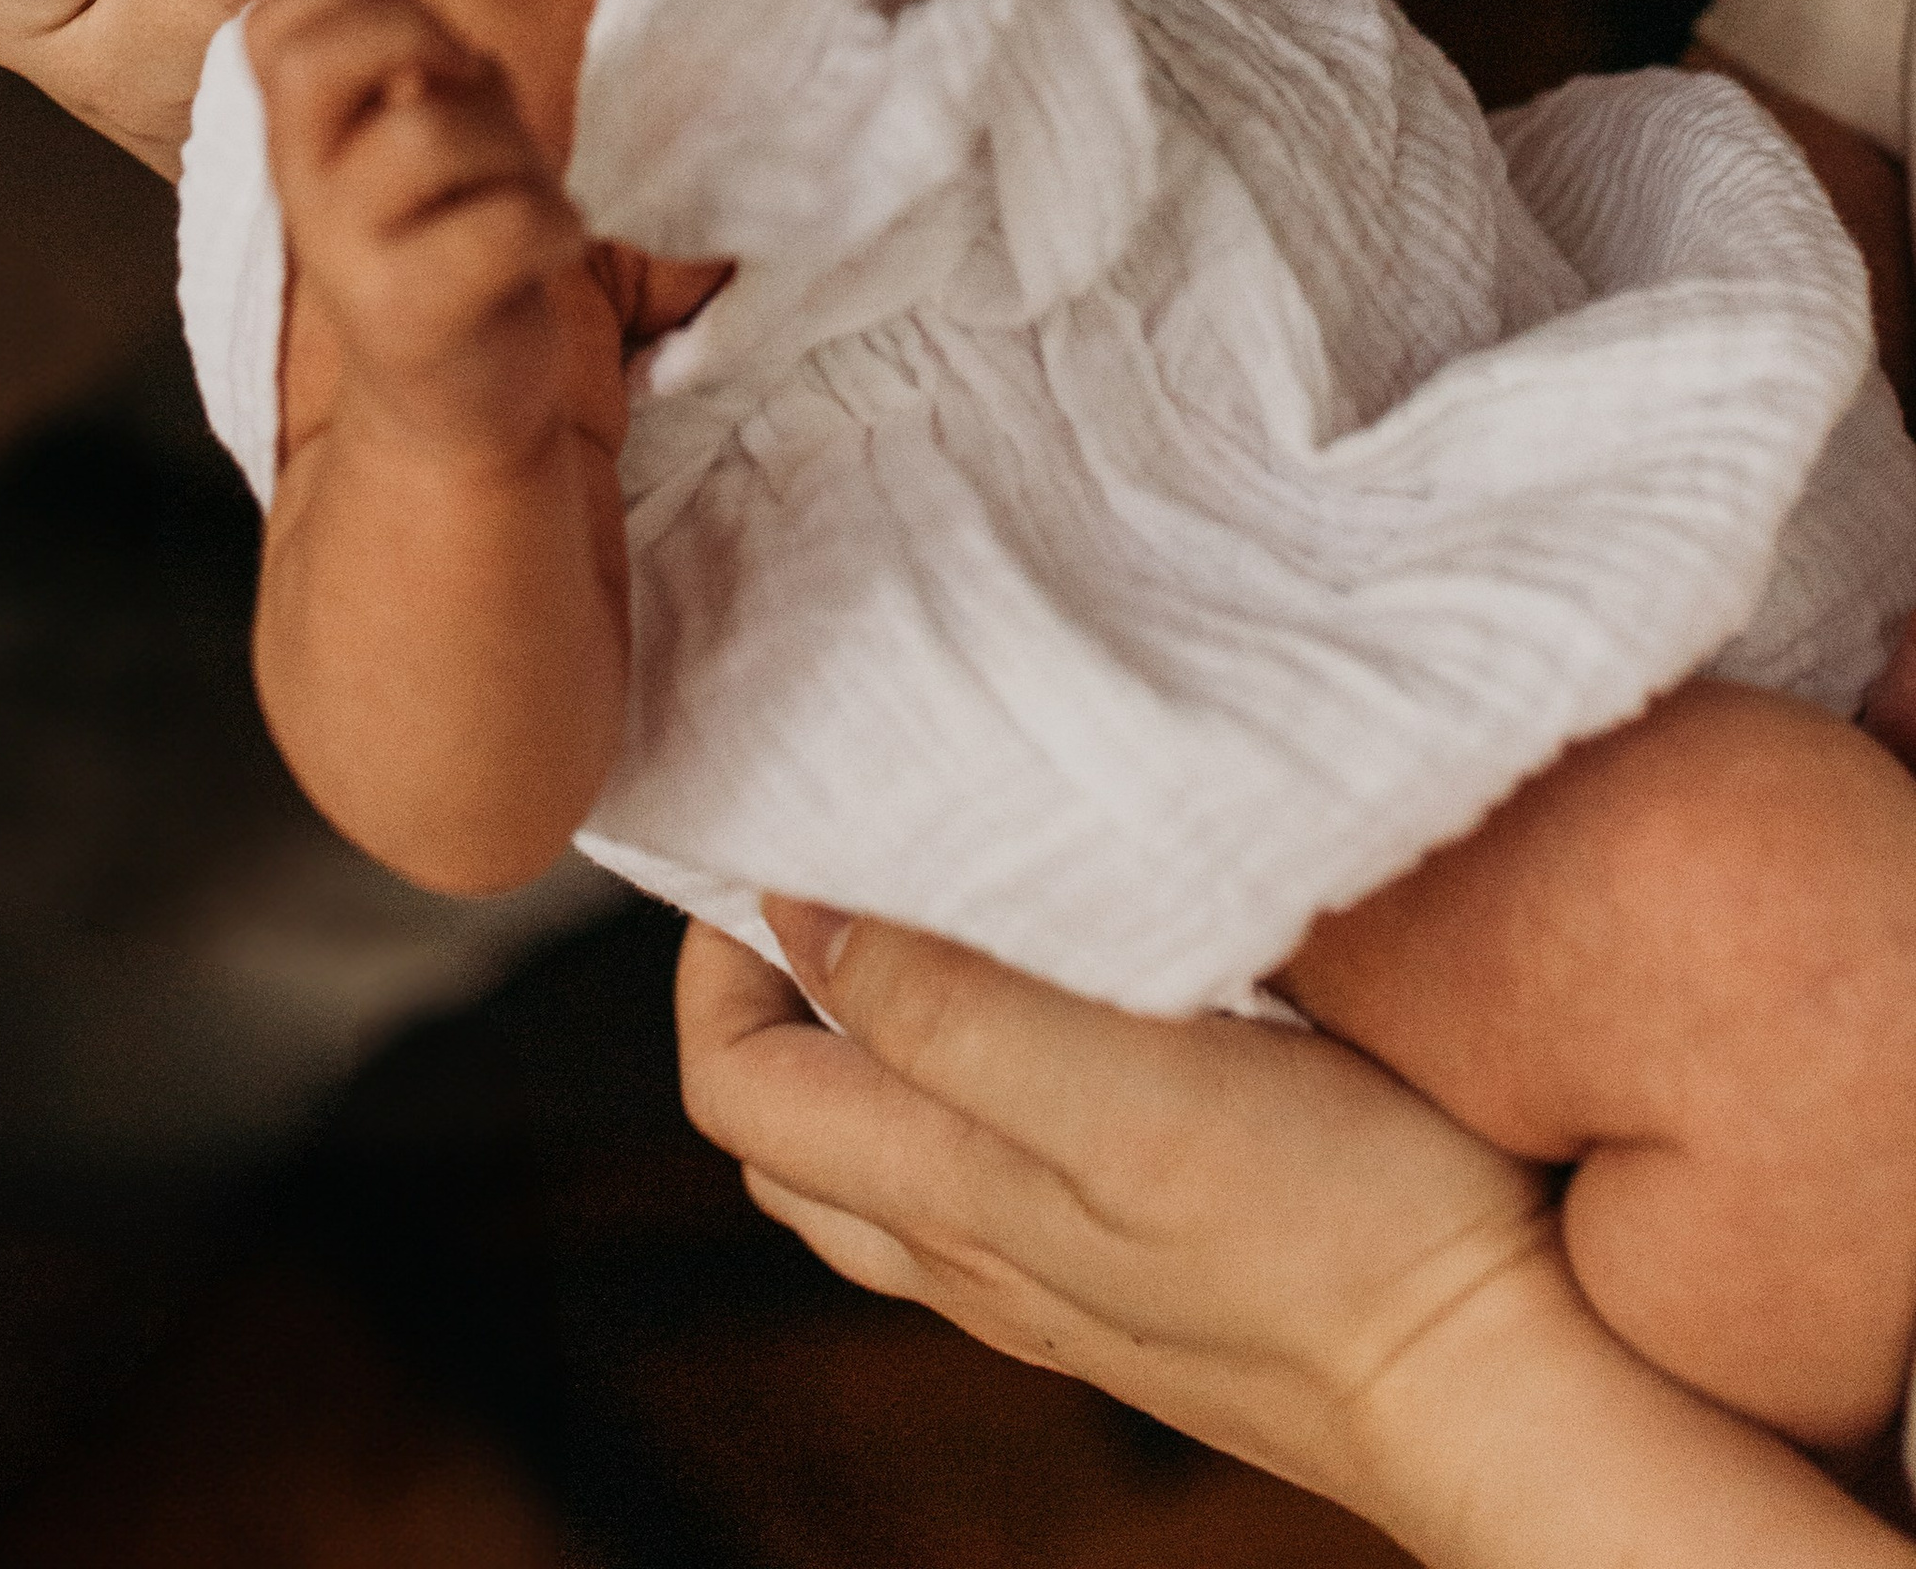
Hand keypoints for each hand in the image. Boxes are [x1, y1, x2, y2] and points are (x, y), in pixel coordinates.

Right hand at [249, 0, 601, 459]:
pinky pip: (503, 222)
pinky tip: (554, 247)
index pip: (280, 15)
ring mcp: (348, 254)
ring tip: (524, 191)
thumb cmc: (455, 244)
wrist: (451, 410)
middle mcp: (305, 187)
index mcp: (302, 134)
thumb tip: (452, 51)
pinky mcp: (409, 314)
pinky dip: (555, 221)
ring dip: (514, 148)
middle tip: (468, 96)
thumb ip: (426, 70)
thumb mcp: (427, 139)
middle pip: (322, 55)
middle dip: (421, 40)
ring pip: (431, 131)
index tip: (424, 46)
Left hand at [677, 910, 1914, 1564]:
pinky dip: (983, 1083)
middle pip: (791, 1126)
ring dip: (879, 1034)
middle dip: (779, 986)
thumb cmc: (1339, 1228)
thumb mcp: (1129, 1095)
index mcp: (947, 1202)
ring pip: (889, 1158)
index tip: (786, 839)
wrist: (1502, 1380)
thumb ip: (951, 1012)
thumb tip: (797, 914)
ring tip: (945, 913)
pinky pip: (1006, 1176)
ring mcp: (1061, 1279)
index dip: (717, 957)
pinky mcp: (1150, 1271)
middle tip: (846, 857)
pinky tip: (1075, 1011)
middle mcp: (976, 1257)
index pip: (735, 1087)